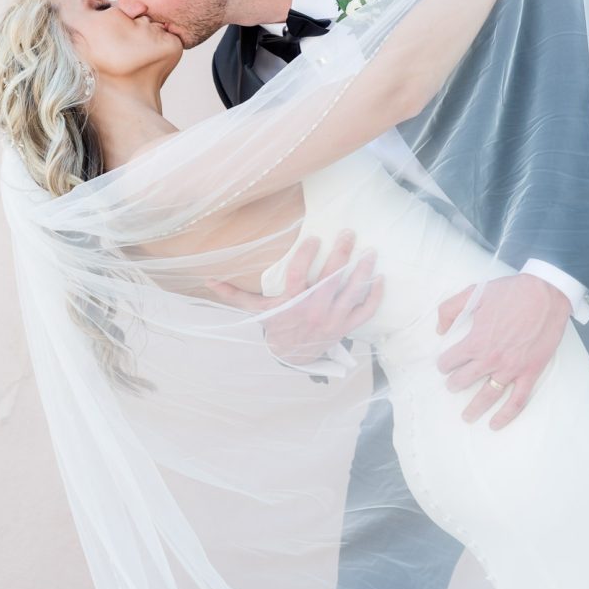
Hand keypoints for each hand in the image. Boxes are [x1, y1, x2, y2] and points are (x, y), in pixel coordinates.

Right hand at [208, 232, 383, 365]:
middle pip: (329, 280)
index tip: (314, 238)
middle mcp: (313, 311)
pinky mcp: (346, 327)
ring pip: (350, 293)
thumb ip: (233, 293)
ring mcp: (332, 320)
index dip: (307, 256)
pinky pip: (364, 311)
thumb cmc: (275, 325)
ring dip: (362, 272)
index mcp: (291, 304)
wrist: (293, 356)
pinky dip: (374, 296)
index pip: (299, 277)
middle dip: (341, 254)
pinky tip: (380, 279)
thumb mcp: (255, 309)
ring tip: (370, 252)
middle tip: (349, 233)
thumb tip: (207, 279)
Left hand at [436, 274, 571, 428]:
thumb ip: (450, 309)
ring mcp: (511, 368)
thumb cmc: (511, 292)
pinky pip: (517, 401)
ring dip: (474, 408)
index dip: (444, 363)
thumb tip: (439, 330)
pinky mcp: (530, 372)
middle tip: (452, 385)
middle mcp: (491, 359)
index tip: (444, 364)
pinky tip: (495, 424)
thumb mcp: (474, 293)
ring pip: (487, 395)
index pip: (450, 360)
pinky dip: (506, 415)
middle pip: (464, 380)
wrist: (546, 294)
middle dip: (454, 384)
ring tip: (467, 416)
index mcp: (476, 341)